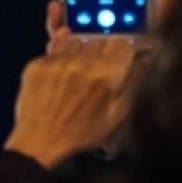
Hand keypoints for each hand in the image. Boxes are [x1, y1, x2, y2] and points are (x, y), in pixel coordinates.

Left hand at [4, 2, 135, 167]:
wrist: (41, 142)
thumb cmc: (81, 134)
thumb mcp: (118, 114)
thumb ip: (133, 83)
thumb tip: (145, 60)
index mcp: (105, 76)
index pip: (121, 43)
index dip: (124, 50)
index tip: (123, 57)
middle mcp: (80, 64)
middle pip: (98, 40)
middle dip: (103, 52)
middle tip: (100, 72)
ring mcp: (55, 63)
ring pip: (75, 43)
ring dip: (81, 54)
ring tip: (80, 78)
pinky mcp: (36, 65)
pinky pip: (54, 53)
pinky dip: (60, 61)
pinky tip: (62, 82)